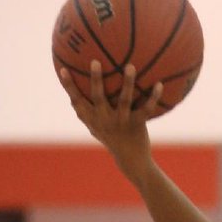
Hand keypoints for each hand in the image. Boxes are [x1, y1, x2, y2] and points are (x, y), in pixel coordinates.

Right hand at [59, 61, 160, 183]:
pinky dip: (153, 97)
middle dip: (95, 80)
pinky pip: (146, 109)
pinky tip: (159, 84)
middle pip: (98, 97)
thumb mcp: (96, 128)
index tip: (63, 69)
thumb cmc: (112, 140)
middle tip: (95, 61)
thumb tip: (71, 97)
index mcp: (93, 119)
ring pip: (124, 100)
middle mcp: (105, 120)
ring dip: (127, 83)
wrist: (131, 160)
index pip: (77, 101)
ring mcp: (121, 122)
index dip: (69, 86)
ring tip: (130, 66)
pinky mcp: (137, 125)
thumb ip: (85, 114)